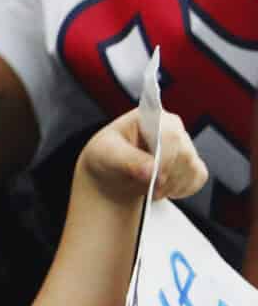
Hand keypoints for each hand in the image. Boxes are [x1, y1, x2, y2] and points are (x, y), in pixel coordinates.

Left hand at [76, 107, 206, 208]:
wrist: (113, 173)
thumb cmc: (108, 155)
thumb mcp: (107, 153)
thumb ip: (129, 159)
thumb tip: (151, 170)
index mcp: (151, 116)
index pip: (171, 134)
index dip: (165, 158)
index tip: (154, 175)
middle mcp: (172, 128)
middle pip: (185, 154)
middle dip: (166, 176)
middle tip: (149, 185)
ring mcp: (184, 145)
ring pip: (193, 168)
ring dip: (172, 185)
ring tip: (151, 187)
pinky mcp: (192, 163)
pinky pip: (198, 178)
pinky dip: (182, 189)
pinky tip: (164, 189)